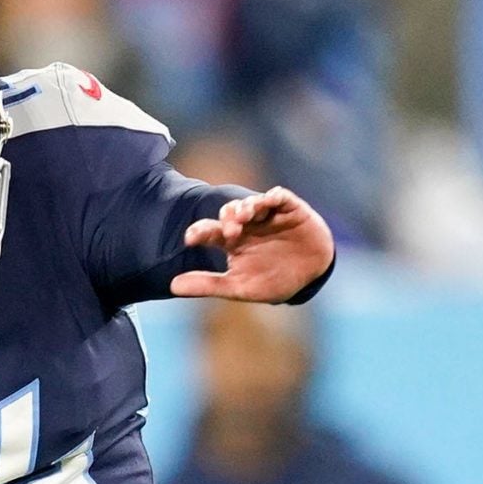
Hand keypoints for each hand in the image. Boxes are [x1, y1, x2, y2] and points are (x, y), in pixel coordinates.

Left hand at [172, 187, 334, 302]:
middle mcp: (247, 225)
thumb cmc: (272, 281)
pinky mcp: (290, 208)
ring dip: (247, 206)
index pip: (210, 231)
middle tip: (229, 232)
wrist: (310, 277)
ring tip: (245, 217)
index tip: (190, 238)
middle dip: (227, 218)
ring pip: (252, 202)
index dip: (199, 232)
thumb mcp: (239, 287)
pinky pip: (280, 197)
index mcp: (232, 241)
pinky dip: (274, 197)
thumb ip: (208, 284)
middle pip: (230, 212)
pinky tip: (269, 200)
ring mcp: (268, 215)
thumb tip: (172, 286)